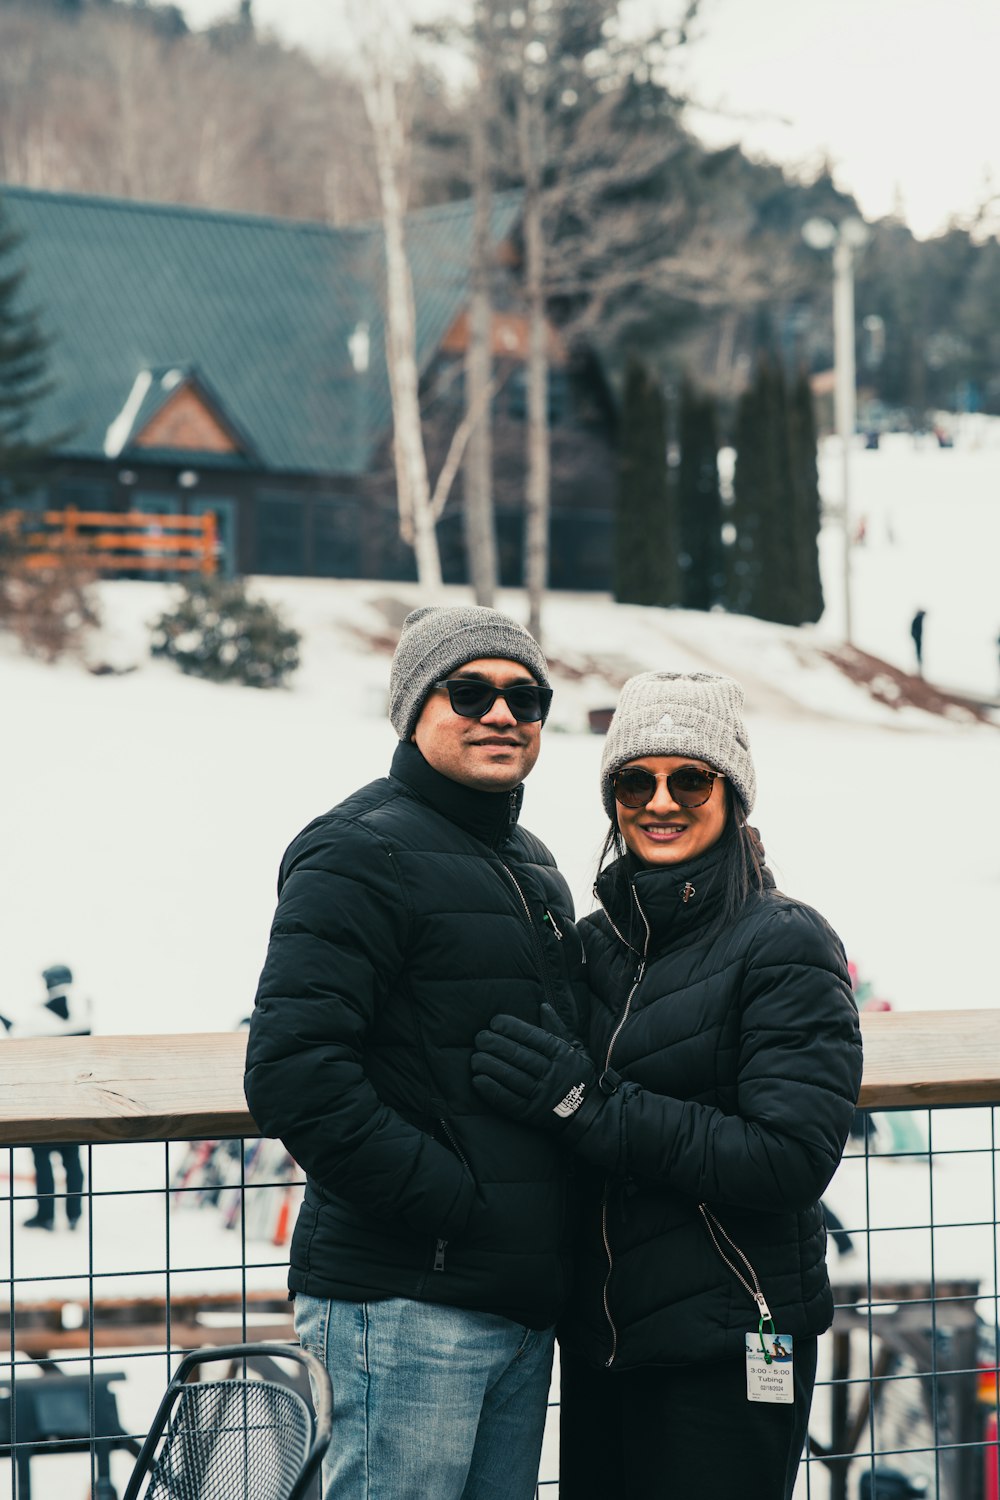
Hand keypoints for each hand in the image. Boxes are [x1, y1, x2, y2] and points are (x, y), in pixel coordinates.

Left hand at [471, 1012, 596, 1128]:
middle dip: (496, 1045)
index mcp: (562, 1054)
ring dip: (490, 1066)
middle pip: (520, 1056)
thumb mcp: (575, 1048)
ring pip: (512, 1077)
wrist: (588, 1112)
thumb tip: (542, 1005)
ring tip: (475, 1057)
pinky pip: (509, 1101)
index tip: (495, 1022)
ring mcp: (542, 1095)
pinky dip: (492, 1090)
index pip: (534, 1037)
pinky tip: (478, 1079)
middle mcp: (553, 1074)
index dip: (513, 1028)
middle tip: (480, 1038)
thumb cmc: (577, 1074)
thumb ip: (557, 1028)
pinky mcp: (531, 1113)